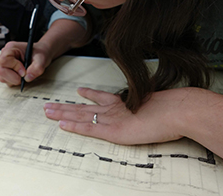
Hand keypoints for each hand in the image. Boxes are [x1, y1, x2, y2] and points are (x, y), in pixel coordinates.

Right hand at [0, 41, 52, 86]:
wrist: (41, 55)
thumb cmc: (39, 54)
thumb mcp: (42, 59)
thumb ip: (37, 68)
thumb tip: (27, 78)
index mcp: (11, 48)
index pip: (4, 60)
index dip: (14, 67)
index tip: (24, 71)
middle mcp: (5, 55)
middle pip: (1, 71)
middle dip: (14, 77)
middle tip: (24, 76)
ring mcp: (5, 65)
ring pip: (2, 77)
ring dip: (14, 80)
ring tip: (24, 75)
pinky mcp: (6, 72)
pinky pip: (6, 80)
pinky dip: (14, 81)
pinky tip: (21, 76)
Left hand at [44, 87, 190, 144]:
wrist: (175, 110)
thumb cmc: (170, 109)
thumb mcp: (157, 105)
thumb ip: (148, 107)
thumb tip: (153, 108)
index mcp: (122, 102)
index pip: (100, 97)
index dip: (88, 94)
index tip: (79, 91)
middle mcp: (112, 108)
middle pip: (83, 107)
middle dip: (64, 107)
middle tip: (49, 105)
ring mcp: (111, 119)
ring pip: (80, 116)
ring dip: (62, 114)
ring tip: (47, 112)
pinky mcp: (112, 131)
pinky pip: (88, 128)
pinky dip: (74, 127)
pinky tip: (62, 125)